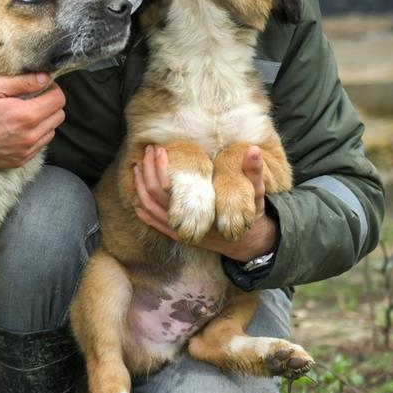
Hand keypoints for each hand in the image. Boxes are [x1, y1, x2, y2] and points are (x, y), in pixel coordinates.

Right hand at [0, 74, 64, 167]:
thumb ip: (22, 82)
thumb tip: (45, 78)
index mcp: (26, 116)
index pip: (59, 100)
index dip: (52, 89)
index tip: (40, 86)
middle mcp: (30, 137)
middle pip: (59, 116)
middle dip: (50, 104)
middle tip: (33, 98)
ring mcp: (25, 152)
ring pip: (51, 132)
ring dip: (44, 121)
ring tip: (24, 113)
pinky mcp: (19, 161)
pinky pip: (39, 146)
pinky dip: (35, 135)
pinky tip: (18, 128)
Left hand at [132, 144, 276, 261]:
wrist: (247, 242)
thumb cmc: (251, 215)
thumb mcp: (256, 193)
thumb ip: (254, 172)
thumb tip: (254, 149)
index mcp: (202, 212)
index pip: (172, 190)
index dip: (162, 169)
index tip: (161, 150)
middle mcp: (186, 224)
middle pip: (155, 197)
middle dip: (148, 172)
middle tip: (148, 150)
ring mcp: (179, 231)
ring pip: (150, 209)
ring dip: (140, 186)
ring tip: (138, 165)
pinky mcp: (177, 234)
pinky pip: (153, 222)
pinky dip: (142, 208)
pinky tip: (136, 194)